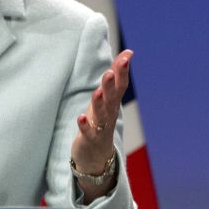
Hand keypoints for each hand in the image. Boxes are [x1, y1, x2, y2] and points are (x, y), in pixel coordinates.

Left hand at [71, 50, 132, 181]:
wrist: (97, 155)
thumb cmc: (102, 120)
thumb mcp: (108, 97)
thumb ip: (117, 74)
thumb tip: (128, 52)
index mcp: (113, 101)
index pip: (121, 84)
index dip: (123, 71)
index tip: (127, 56)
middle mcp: (109, 113)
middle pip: (112, 97)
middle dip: (112, 84)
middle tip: (111, 71)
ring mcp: (101, 126)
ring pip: (101, 113)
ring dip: (99, 102)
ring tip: (98, 91)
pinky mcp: (90, 138)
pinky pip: (88, 132)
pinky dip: (85, 125)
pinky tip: (81, 117)